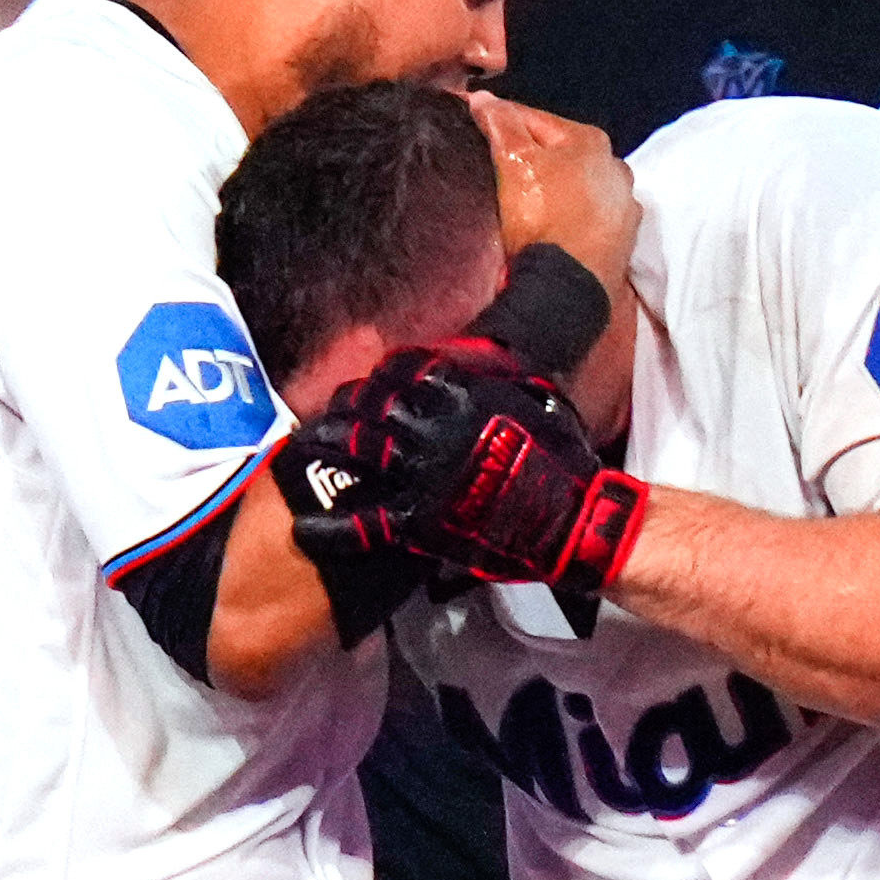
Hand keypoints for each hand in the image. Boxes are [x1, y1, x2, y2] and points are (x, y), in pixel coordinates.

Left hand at [309, 342, 646, 598]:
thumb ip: (505, 375)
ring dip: (330, 446)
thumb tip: (488, 354)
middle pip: (369, 403)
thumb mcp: (539, 399)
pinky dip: (331, 525)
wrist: (572, 520)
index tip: (375, 382)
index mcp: (460, 392)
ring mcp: (418, 470)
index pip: (404, 369)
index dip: (383, 375)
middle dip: (348, 405)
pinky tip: (307, 526)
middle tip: (337, 412)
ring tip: (314, 447)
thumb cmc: (562, 462)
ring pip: (356, 447)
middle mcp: (431, 424)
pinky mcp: (415, 517)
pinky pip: (362, 518)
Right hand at [476, 97, 644, 432]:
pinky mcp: (621, 241)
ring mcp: (623, 207)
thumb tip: (485, 100)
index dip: (499, 121)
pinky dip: (566, 215)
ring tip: (516, 199)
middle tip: (492, 166)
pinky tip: (546, 225)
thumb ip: (499, 124)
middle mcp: (616, 168)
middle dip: (527, 155)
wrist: (564, 288)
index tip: (473, 125)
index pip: (534, 119)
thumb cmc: (538, 217)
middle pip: (558, 152)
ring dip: (549, 186)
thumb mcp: (510, 163)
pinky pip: (585, 217)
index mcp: (591, 141)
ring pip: (574, 184)